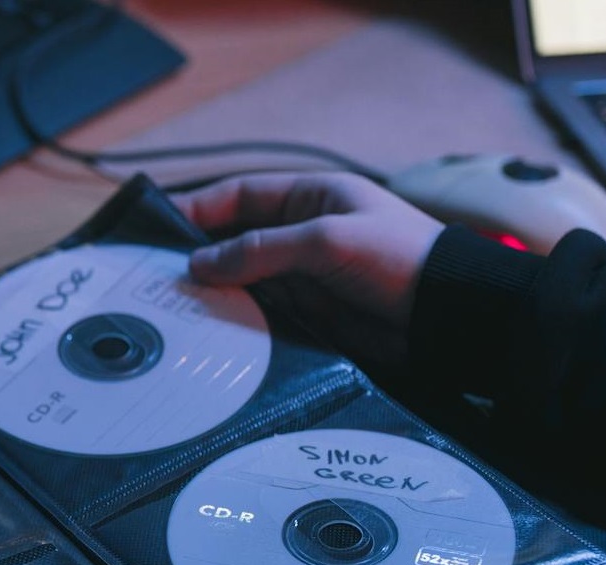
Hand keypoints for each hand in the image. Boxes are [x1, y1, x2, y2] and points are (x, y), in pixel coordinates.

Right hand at [170, 172, 443, 374]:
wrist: (447, 316)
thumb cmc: (400, 260)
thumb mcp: (325, 240)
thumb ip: (260, 250)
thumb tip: (202, 264)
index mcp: (312, 197)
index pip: (241, 196)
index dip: (200, 208)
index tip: (159, 226)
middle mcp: (303, 233)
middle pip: (236, 240)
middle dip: (200, 255)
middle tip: (159, 274)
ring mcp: (305, 275)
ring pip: (244, 279)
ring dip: (215, 290)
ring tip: (176, 304)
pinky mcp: (309, 314)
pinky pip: (261, 312)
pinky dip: (236, 318)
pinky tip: (211, 327)